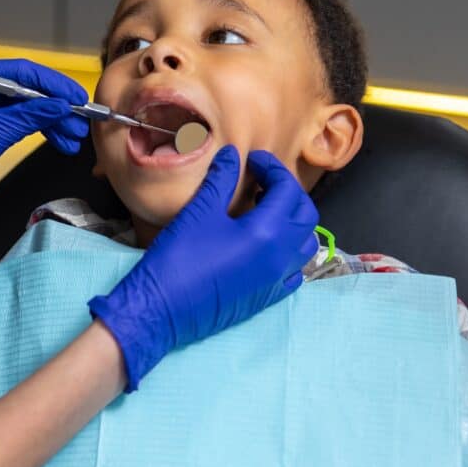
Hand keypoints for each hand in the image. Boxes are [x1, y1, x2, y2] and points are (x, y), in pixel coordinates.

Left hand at [0, 59, 88, 228]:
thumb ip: (27, 117)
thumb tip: (59, 106)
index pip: (23, 73)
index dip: (54, 85)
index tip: (77, 97)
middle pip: (29, 88)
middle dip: (57, 106)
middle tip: (80, 121)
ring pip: (28, 106)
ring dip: (53, 121)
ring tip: (73, 137)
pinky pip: (21, 119)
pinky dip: (40, 130)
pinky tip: (59, 140)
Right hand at [89, 145, 318, 391]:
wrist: (162, 310)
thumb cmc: (178, 258)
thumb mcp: (199, 212)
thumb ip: (221, 180)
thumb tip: (233, 156)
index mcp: (268, 232)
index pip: (287, 189)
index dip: (272, 168)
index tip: (251, 160)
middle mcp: (281, 257)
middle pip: (305, 214)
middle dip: (287, 192)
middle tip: (261, 182)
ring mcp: (277, 280)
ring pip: (305, 244)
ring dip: (292, 221)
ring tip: (266, 211)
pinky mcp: (267, 298)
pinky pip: (294, 271)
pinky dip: (288, 252)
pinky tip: (265, 246)